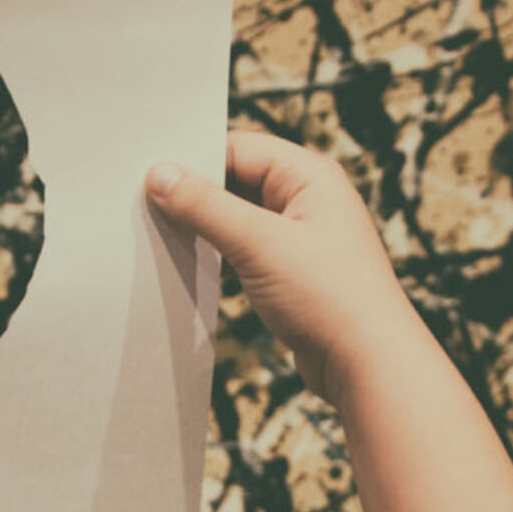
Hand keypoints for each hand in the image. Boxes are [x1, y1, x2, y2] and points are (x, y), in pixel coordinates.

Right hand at [145, 130, 420, 410]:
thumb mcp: (259, 244)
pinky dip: (217, 253)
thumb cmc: (330, 296)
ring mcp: (300, 235)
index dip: (194, 158)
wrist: (368, 363)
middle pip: (235, 180)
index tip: (147, 175)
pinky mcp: (291, 270)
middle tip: (145, 205)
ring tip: (162, 235)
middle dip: (194, 194)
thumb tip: (159, 173)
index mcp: (310, 175)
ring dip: (203, 226)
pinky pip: (243, 248)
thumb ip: (205, 206)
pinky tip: (189, 264)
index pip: (238, 148)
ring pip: (236, 217)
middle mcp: (308, 198)